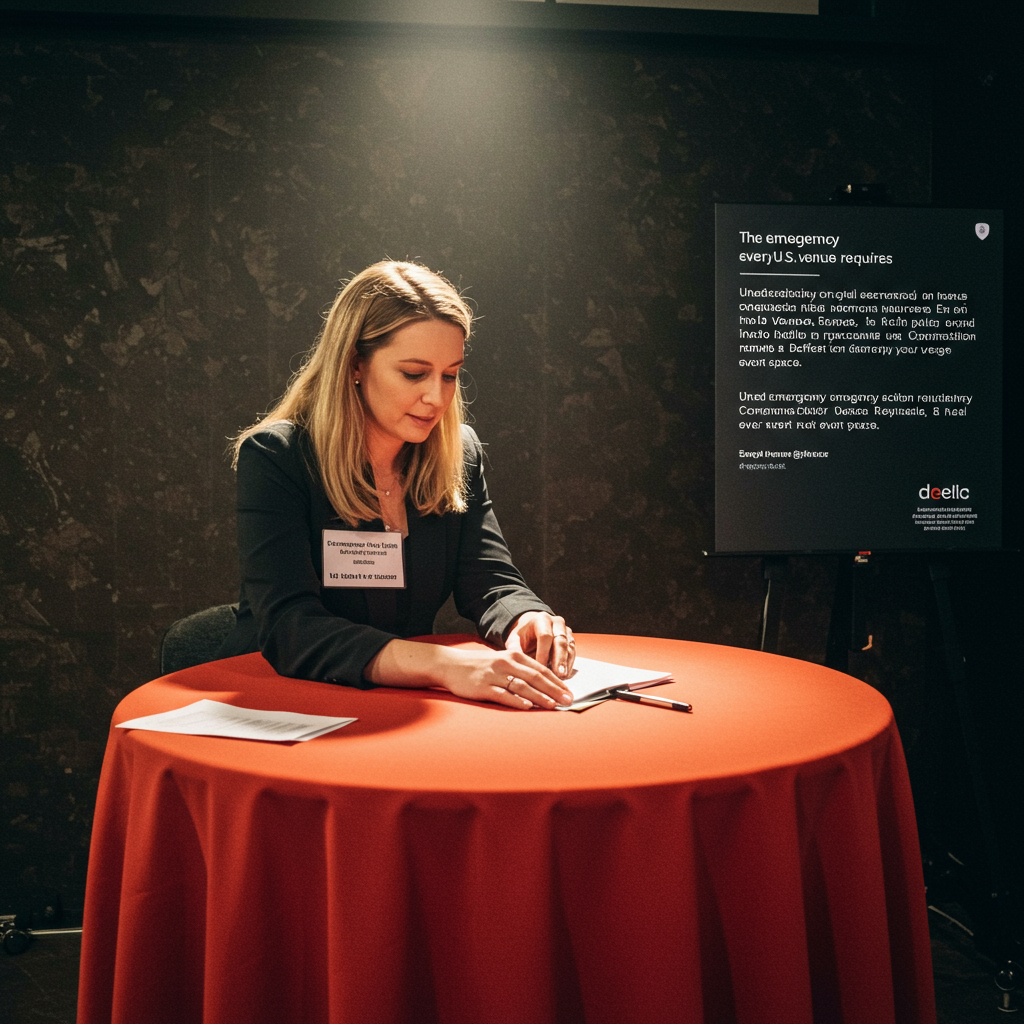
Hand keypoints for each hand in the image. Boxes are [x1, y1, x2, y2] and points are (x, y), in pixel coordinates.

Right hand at [439, 647, 573, 710]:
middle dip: (554, 690)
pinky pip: (503, 694)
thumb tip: (544, 685)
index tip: (570, 692)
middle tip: (568, 700)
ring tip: (553, 705)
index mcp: (514, 656)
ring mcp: (495, 675)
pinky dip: (516, 700)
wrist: (451, 665)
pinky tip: (527, 706)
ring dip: (539, 696)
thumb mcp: (502, 662)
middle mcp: (506, 664)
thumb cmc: (480, 666)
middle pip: (535, 677)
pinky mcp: (484, 687)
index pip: (541, 669)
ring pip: (522, 686)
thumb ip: (521, 670)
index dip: (557, 681)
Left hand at [506, 612, 575, 678]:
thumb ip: (515, 649)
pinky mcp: (571, 640)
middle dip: (560, 659)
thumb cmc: (522, 637)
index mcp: (541, 619)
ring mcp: (566, 631)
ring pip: (569, 647)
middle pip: (560, 641)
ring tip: (562, 678)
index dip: (543, 653)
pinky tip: (565, 676)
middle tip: (559, 674)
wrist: (531, 629)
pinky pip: (573, 652)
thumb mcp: (514, 640)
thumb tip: (516, 664)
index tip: (540, 668)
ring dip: (566, 663)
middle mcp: (556, 622)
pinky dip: (569, 664)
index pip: (545, 636)